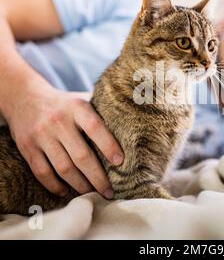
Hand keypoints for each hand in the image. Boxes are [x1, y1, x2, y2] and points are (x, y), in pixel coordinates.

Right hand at [2, 85, 123, 198]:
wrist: (23, 97)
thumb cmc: (64, 104)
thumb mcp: (82, 100)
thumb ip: (101, 111)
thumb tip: (131, 124)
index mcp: (77, 107)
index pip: (95, 127)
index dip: (109, 145)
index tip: (120, 162)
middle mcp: (58, 121)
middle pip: (81, 156)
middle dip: (98, 177)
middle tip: (109, 192)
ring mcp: (41, 135)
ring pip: (63, 168)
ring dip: (80, 185)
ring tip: (92, 194)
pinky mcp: (27, 148)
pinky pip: (42, 172)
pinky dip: (55, 185)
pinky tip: (67, 191)